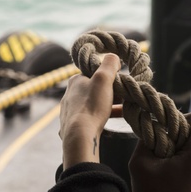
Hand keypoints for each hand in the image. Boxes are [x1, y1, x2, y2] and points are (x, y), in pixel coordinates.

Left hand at [60, 52, 119, 168]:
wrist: (79, 136)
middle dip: (107, 93)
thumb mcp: (103, 79)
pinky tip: (108, 123)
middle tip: (122, 98)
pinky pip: (88, 118)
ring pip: (91, 105)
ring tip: (120, 111)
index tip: (118, 83)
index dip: (107, 77)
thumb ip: (109, 64)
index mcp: (74, 81)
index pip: (92, 73)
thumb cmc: (92, 106)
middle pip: (92, 90)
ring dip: (105, 106)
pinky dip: (99, 118)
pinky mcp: (70, 125)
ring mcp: (68, 111)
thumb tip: (113, 56)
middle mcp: (68, 95)